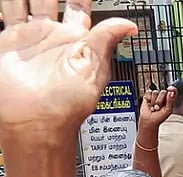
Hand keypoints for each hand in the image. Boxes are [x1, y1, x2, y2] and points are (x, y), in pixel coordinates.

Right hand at [0, 2, 137, 141]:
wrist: (37, 121)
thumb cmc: (68, 105)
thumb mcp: (93, 68)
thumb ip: (105, 40)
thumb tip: (131, 25)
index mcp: (75, 40)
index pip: (78, 6)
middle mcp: (51, 36)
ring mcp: (28, 38)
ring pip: (24, 2)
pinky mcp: (7, 43)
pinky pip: (6, 13)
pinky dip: (6, 2)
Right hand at [138, 87, 173, 127]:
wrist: (149, 120)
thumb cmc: (160, 117)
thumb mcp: (168, 110)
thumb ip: (170, 101)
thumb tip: (171, 92)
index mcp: (170, 100)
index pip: (172, 91)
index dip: (172, 89)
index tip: (170, 89)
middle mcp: (163, 97)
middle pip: (163, 92)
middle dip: (160, 100)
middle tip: (158, 107)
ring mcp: (155, 96)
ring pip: (155, 92)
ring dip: (154, 101)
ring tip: (154, 107)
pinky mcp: (148, 96)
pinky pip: (148, 92)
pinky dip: (148, 99)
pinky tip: (149, 104)